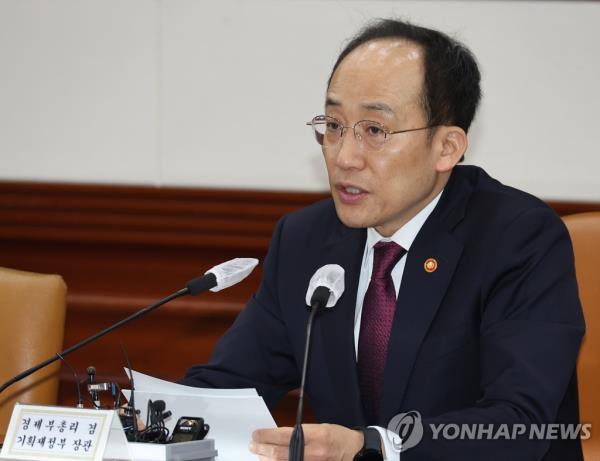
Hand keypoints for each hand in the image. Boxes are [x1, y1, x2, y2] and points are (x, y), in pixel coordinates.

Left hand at [249, 423, 363, 460]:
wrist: (355, 453)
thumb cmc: (338, 437)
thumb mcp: (320, 428)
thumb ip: (300, 433)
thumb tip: (279, 435)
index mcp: (315, 435)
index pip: (284, 435)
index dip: (267, 435)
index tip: (256, 434)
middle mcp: (313, 452)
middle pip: (280, 453)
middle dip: (263, 449)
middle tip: (253, 445)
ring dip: (268, 460)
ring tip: (260, 455)